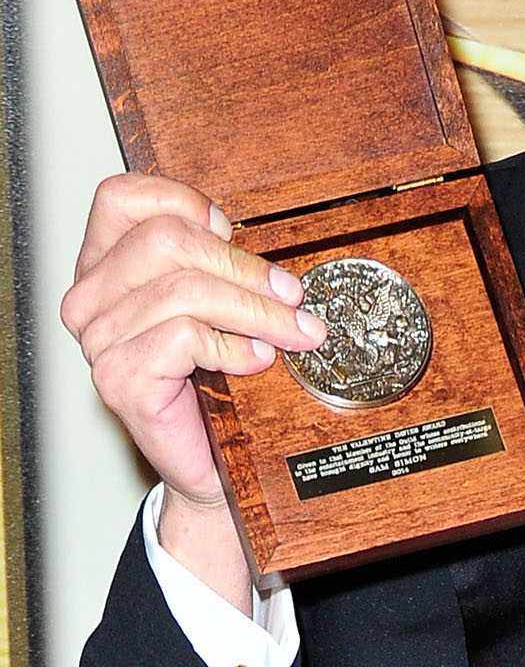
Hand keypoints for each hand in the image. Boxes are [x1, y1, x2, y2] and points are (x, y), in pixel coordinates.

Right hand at [60, 174, 329, 607]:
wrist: (210, 468)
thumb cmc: (213, 386)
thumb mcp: (214, 309)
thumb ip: (214, 266)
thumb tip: (256, 246)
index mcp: (102, 268)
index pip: (123, 198)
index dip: (184, 203)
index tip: (232, 233)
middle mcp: (89, 300)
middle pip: (165, 240)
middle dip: (243, 267)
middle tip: (292, 295)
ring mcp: (99, 342)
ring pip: (184, 290)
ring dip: (255, 310)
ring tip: (293, 332)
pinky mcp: (120, 380)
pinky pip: (184, 336)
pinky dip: (234, 346)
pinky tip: (257, 362)